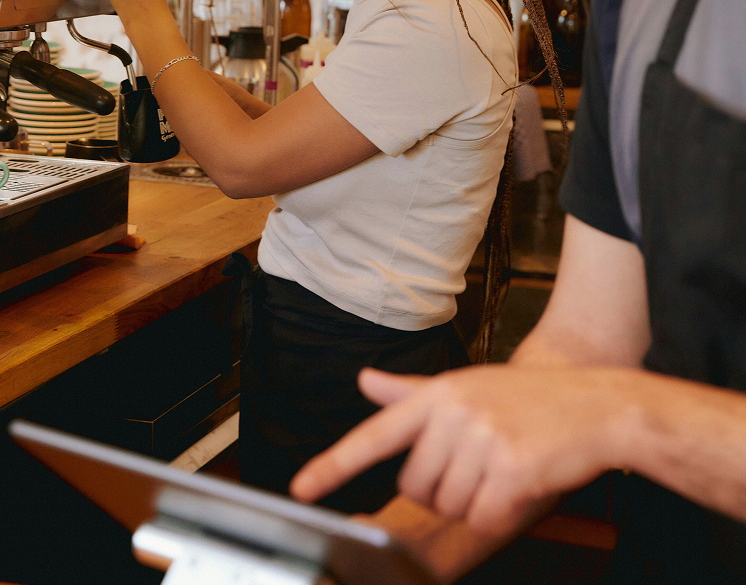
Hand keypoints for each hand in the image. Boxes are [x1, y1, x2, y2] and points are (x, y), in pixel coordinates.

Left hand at [291, 364, 628, 536]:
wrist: (596, 404)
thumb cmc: (529, 398)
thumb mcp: (467, 385)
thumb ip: (411, 393)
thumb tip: (366, 381)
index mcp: (439, 393)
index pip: (376, 433)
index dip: (335, 464)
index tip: (302, 488)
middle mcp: (455, 413)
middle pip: (417, 487)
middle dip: (443, 488)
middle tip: (480, 460)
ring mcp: (484, 439)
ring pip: (450, 507)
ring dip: (474, 501)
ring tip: (503, 465)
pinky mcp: (511, 468)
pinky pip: (483, 517)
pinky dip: (500, 512)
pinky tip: (520, 482)